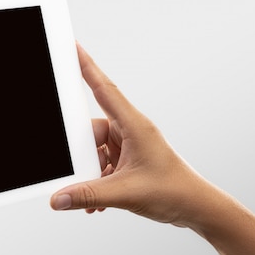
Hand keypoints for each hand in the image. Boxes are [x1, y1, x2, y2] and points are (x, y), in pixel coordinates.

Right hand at [50, 44, 213, 227]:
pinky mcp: (129, 160)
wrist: (195, 207)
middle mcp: (131, 131)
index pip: (104, 89)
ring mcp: (130, 145)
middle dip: (82, 152)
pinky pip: (103, 163)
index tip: (72, 47)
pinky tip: (97, 200)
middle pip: (92, 129)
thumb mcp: (124, 193)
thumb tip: (58, 198)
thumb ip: (88, 196)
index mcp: (134, 126)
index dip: (87, 66)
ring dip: (90, 172)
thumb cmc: (173, 191)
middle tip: (77, 169)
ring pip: (96, 149)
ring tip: (93, 194)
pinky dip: (97, 180)